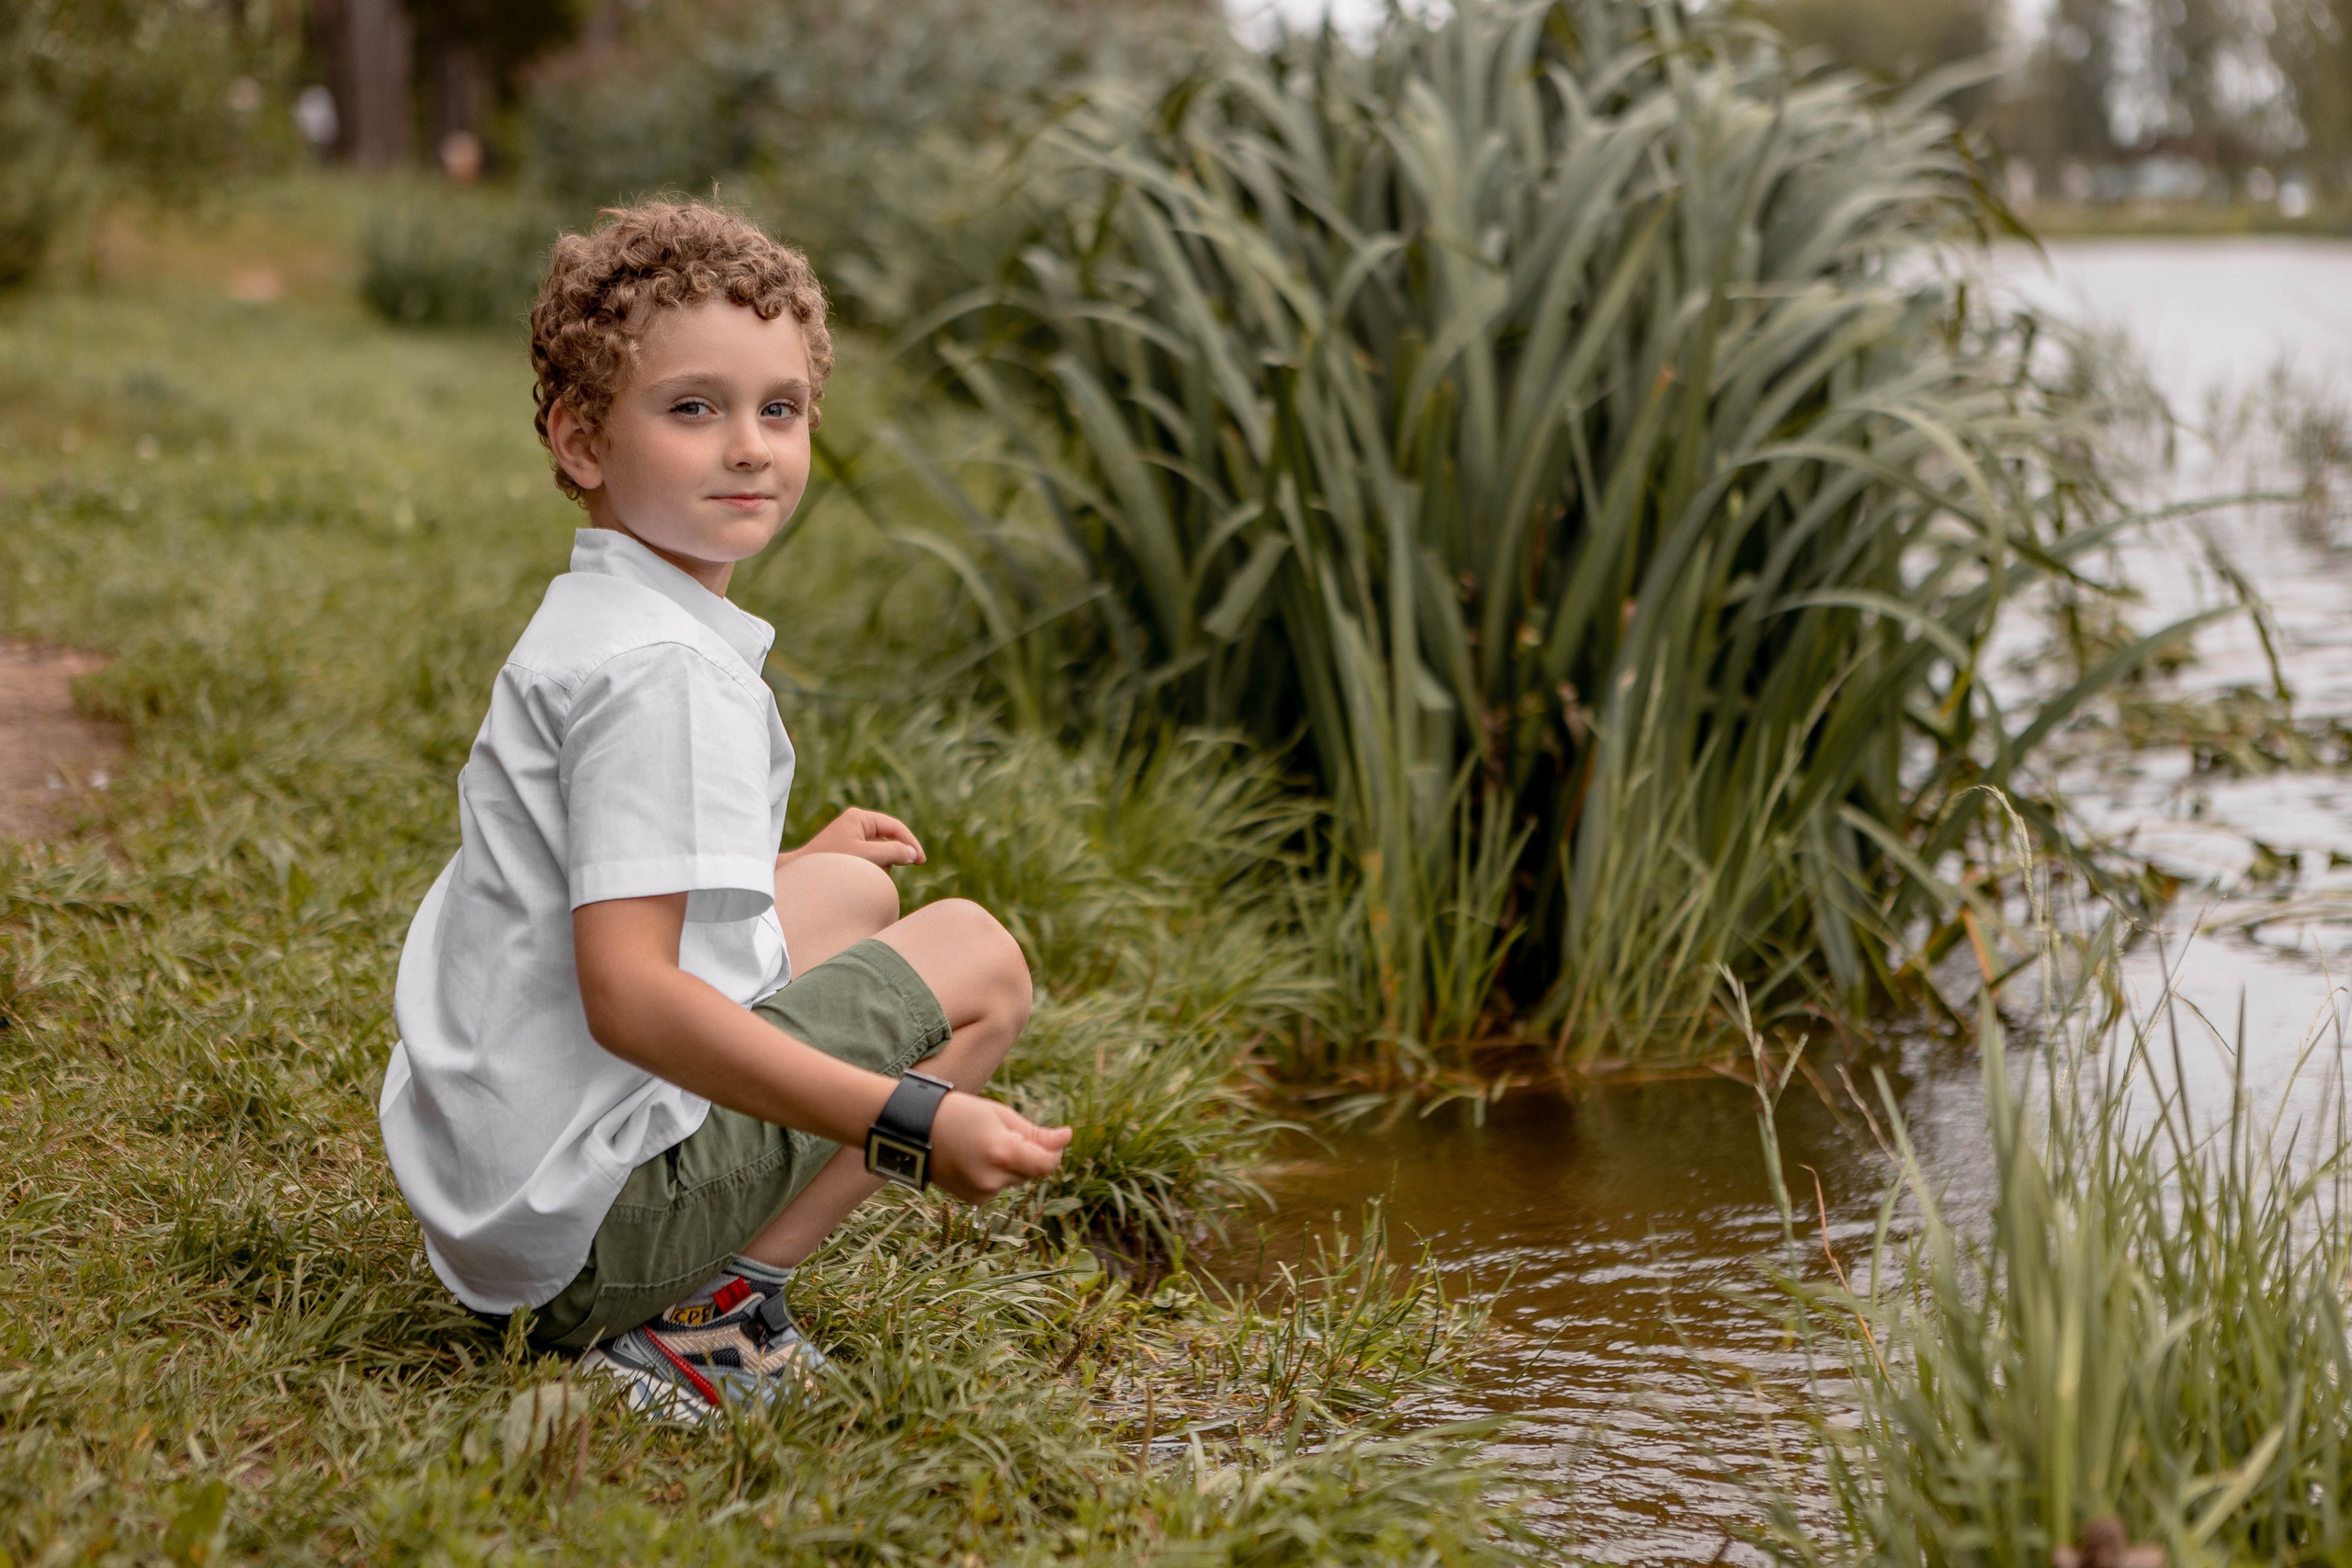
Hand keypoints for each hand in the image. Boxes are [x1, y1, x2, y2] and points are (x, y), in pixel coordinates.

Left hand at [785, 807, 923, 869]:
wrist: (799, 876)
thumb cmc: (831, 865)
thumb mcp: (867, 857)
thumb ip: (893, 853)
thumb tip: (912, 854)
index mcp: (859, 818)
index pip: (895, 827)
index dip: (911, 843)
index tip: (921, 861)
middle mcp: (855, 825)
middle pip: (887, 841)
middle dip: (888, 858)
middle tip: (880, 871)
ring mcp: (850, 838)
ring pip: (879, 853)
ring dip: (877, 866)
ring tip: (860, 875)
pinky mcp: (846, 853)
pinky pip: (868, 861)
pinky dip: (868, 870)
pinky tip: (855, 878)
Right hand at [926, 1093, 1072, 1202]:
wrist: (916, 1131)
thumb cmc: (961, 1115)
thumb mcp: (1001, 1115)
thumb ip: (1036, 1133)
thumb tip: (1066, 1138)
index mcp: (1001, 1152)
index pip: (1046, 1164)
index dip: (1055, 1152)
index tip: (1056, 1137)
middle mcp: (992, 1178)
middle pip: (1032, 1171)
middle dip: (1030, 1154)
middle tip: (1007, 1133)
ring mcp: (981, 1192)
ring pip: (1016, 1179)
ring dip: (1013, 1164)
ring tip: (986, 1143)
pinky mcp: (974, 1200)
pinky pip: (999, 1186)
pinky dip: (997, 1173)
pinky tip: (976, 1158)